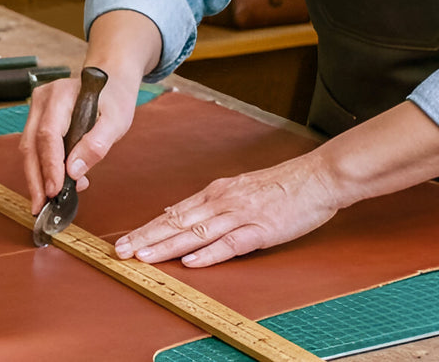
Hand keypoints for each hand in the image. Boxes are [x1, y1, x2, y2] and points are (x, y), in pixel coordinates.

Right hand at [18, 9, 163, 213]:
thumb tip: (74, 171)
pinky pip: (35, 146)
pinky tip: (55, 184)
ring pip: (29, 148)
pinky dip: (43, 168)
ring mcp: (37, 108)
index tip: (54, 191)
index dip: (50, 166)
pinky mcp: (38, 118)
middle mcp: (43, 99)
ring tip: (47, 200)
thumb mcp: (117, 121)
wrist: (111, 80)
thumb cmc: (115, 98)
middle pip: (31, 144)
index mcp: (62, 95)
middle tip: (41, 206)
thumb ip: (96, 144)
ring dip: (37, 176)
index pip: (48, 134)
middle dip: (35, 178)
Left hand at [113, 151, 341, 267]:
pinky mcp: (260, 229)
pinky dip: (209, 253)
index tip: (125, 240)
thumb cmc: (283, 185)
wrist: (317, 177)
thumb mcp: (240, 187)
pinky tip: (191, 261)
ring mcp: (241, 215)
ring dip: (168, 246)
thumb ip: (209, 202)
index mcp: (217, 192)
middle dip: (147, 237)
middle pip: (178, 222)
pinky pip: (230, 243)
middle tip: (120, 251)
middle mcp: (223, 201)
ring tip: (144, 257)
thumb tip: (176, 212)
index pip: (174, 212)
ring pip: (197, 232)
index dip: (148, 227)